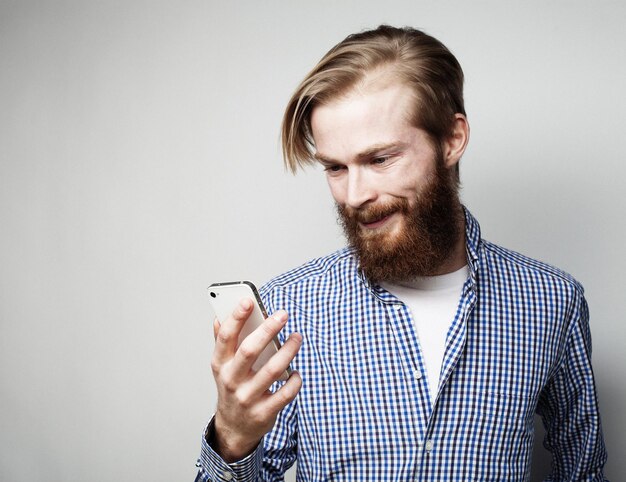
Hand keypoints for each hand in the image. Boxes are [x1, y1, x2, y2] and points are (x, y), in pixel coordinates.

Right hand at [210, 298, 301, 461]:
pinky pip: (285, 393)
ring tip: (297, 337)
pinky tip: (296, 372)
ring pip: (273, 370)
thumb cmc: (232, 387)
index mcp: (220, 364)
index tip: (249, 301)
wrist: (234, 428)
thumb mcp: (223, 366)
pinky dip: (294, 380)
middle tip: (283, 314)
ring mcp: (247, 397)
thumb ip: (222, 341)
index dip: (236, 317)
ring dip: (288, 350)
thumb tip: (219, 316)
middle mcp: (231, 380)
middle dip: (267, 329)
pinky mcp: (264, 412)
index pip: (225, 337)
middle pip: (250, 350)